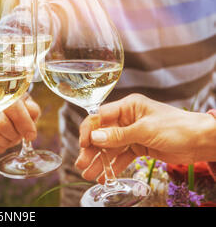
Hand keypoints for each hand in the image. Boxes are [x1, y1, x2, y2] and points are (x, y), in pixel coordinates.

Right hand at [0, 94, 39, 153]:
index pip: (15, 110)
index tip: (31, 136)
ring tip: (10, 137)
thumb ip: (32, 112)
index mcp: (5, 93)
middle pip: (1, 124)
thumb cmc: (16, 105)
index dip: (25, 125)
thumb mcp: (27, 103)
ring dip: (5, 142)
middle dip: (14, 135)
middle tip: (18, 135)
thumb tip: (30, 133)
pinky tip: (1, 141)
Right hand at [75, 94, 215, 183]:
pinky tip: (104, 176)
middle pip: (103, 134)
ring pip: (110, 148)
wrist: (201, 141)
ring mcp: (132, 133)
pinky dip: (113, 166)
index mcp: (128, 106)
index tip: (82, 145)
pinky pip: (121, 156)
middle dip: (91, 150)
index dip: (89, 130)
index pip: (100, 116)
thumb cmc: (177, 127)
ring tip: (88, 175)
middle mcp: (127, 119)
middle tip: (81, 165)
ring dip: (99, 161)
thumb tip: (94, 137)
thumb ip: (119, 135)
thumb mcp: (145, 130)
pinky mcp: (139, 147)